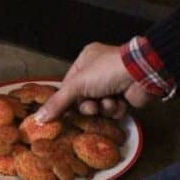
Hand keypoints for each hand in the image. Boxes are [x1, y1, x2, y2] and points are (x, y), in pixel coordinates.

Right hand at [35, 42, 150, 122]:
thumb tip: (38, 119)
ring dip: (103, 107)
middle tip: (92, 107)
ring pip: (99, 105)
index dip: (67, 99)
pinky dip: (116, 108)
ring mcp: (113, 83)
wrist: (141, 73)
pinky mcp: (125, 95)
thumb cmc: (106, 71)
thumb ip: (58, 102)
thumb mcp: (77, 85)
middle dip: (88, 105)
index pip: (69, 84)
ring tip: (109, 102)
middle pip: (83, 98)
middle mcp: (98, 70)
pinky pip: (113, 109)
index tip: (64, 112)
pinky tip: (120, 102)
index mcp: (85, 60)